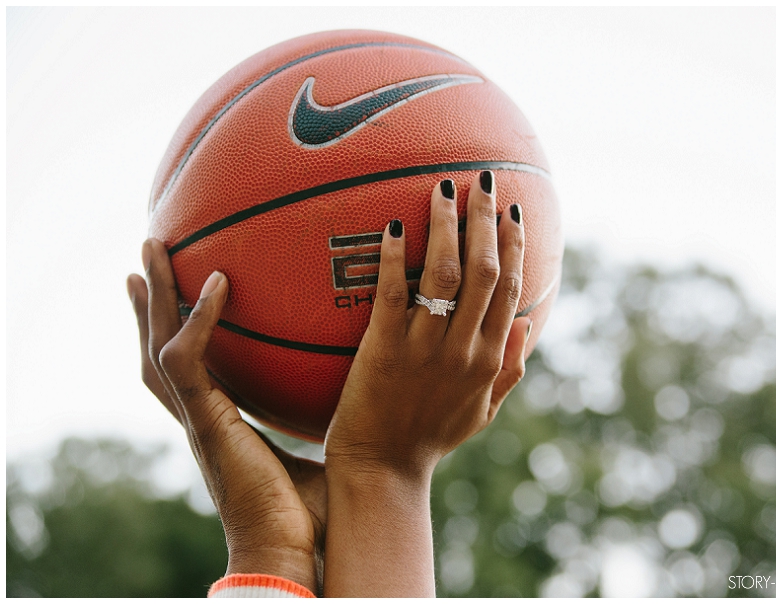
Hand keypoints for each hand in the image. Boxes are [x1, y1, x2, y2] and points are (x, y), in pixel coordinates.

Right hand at [126, 240, 325, 592]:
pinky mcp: (207, 425)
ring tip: (153, 251)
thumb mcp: (321, 446)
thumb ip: (327, 410)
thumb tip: (367, 376)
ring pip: (158, 346)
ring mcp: (200, 421)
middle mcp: (203, 418)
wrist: (294, 554)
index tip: (181, 285)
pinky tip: (217, 282)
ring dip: (155, 297)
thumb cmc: (312, 513)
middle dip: (151, 303)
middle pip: (159, 349)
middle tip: (149, 254)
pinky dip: (199, 320)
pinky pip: (189, 362)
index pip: (191, 367)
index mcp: (223, 423)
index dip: (181, 326)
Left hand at [323, 171, 529, 595]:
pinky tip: (390, 224)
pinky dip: (394, 256)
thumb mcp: (482, 412)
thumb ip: (510, 370)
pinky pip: (392, 294)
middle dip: (487, 220)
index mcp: (489, 358)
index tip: (514, 210)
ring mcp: (424, 348)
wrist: (384, 470)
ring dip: (447, 226)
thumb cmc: (431, 439)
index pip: (511, 290)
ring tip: (445, 188)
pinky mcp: (383, 350)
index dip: (515, 245)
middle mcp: (464, 347)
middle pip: (484, 270)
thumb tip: (531, 327)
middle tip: (484, 180)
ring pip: (444, 273)